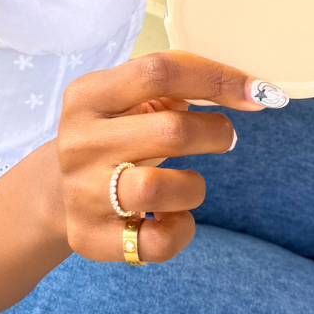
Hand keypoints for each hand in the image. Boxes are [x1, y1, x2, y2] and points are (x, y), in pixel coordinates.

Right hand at [55, 50, 283, 263]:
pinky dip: (181, 230)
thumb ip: (174, 85)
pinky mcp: (91, 236)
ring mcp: (83, 191)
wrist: (57, 192)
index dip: (216, 78)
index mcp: (88, 95)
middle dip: (214, 133)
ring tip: (190, 184)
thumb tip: (250, 90)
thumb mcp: (127, 100)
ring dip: (194, 186)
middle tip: (223, 136)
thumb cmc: (113, 135)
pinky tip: (173, 216)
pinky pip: (157, 241)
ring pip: (161, 189)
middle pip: (170, 130)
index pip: (159, 72)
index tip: (256, 92)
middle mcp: (80, 141)